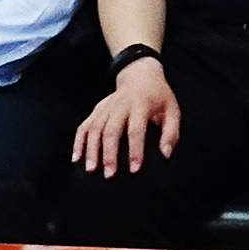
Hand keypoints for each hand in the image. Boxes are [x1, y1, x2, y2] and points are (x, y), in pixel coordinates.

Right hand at [73, 59, 181, 177]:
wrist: (140, 75)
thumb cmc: (159, 97)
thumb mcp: (172, 110)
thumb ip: (171, 133)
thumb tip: (165, 154)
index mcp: (141, 104)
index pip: (135, 129)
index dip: (135, 150)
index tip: (134, 169)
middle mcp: (120, 105)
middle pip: (111, 130)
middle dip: (109, 153)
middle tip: (109, 175)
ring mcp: (106, 107)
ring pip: (94, 128)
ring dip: (91, 149)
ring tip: (91, 169)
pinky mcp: (97, 110)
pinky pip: (84, 125)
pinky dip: (78, 141)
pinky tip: (76, 158)